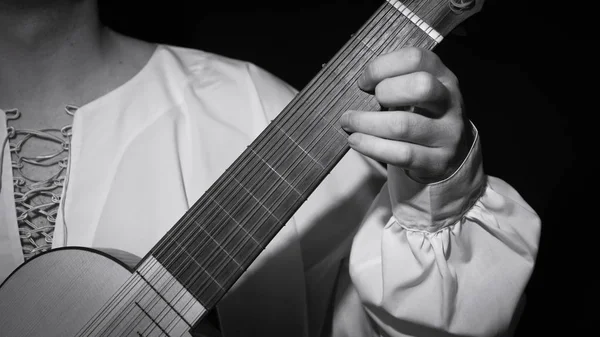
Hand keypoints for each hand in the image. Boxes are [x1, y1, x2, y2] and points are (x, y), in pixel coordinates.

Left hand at [340, 47, 472, 182]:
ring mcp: (447, 133)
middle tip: (365, 102)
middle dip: (385, 92)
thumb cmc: (424, 116)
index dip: (382, 67)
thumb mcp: (418, 92)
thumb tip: (360, 85)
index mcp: (443, 76)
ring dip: (366, 123)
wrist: (452, 153)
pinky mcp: (438, 161)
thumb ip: (396, 82)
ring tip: (348, 123)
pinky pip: (401, 154)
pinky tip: (357, 141)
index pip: (415, 59)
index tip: (364, 82)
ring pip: (403, 125)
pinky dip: (372, 147)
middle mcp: (450, 102)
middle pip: (421, 86)